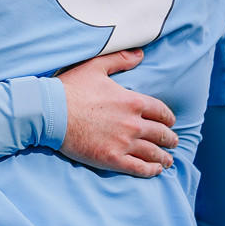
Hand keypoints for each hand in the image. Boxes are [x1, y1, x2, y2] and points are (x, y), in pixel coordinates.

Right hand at [55, 49, 178, 177]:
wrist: (51, 113)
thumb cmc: (71, 88)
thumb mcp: (96, 66)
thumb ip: (121, 60)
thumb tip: (140, 54)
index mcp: (133, 101)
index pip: (161, 112)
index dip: (168, 118)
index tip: (170, 123)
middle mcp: (133, 124)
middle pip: (161, 134)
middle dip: (170, 139)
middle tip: (173, 142)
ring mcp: (124, 143)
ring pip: (153, 152)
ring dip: (164, 157)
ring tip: (169, 161)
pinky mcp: (112, 159)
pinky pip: (139, 167)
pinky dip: (151, 170)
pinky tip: (156, 170)